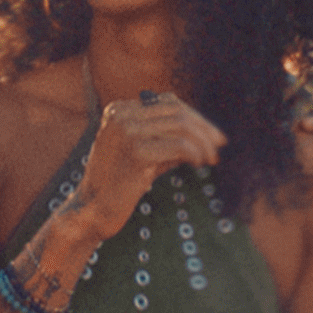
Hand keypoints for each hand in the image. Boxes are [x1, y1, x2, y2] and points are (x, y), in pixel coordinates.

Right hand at [71, 92, 227, 234]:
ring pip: (181, 126)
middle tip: (220, 144)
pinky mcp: (136, 151)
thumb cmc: (119, 184)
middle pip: (177, 111)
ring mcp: (127, 131)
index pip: (167, 103)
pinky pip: (179, 146)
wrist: (92, 209)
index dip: (194, 117)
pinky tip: (200, 163)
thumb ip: (166, 138)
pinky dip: (195, 153)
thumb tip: (206, 133)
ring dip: (203, 142)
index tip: (212, 135)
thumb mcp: (143, 152)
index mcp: (119, 109)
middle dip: (204, 128)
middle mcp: (121, 114)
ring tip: (211, 158)